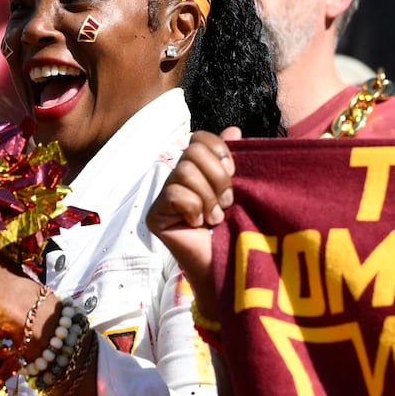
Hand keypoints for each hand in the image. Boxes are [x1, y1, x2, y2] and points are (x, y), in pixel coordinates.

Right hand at [146, 128, 239, 313]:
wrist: (229, 266)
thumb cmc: (236, 230)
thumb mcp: (239, 189)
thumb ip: (233, 161)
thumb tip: (233, 129)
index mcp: (196, 169)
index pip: (199, 139)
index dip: (219, 151)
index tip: (234, 174)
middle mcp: (176, 179)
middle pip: (192, 152)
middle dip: (217, 177)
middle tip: (226, 203)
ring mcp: (163, 197)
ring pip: (185, 173)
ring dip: (208, 198)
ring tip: (214, 218)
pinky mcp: (155, 215)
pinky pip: (175, 195)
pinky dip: (193, 210)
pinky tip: (197, 226)